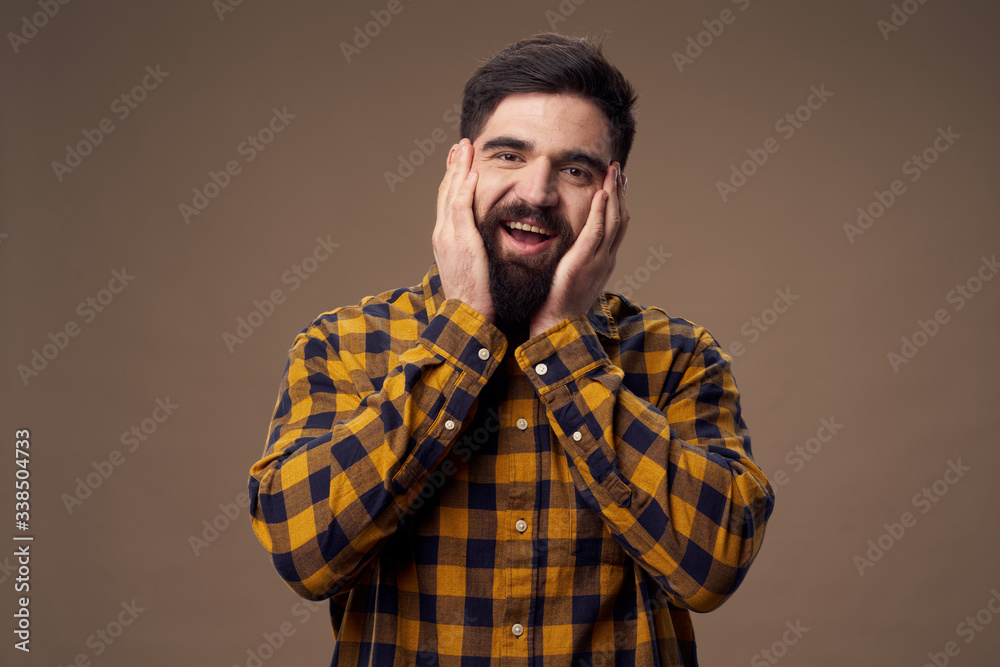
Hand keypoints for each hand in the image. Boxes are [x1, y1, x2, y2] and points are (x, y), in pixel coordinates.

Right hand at [431, 138, 494, 322]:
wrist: (466, 314)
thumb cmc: (473, 295)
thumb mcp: (470, 266)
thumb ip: (473, 248)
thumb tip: (482, 240)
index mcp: (445, 239)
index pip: (447, 202)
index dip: (452, 180)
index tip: (458, 162)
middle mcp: (443, 234)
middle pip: (445, 192)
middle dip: (452, 167)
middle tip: (458, 146)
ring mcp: (449, 236)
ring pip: (451, 194)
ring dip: (458, 168)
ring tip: (464, 148)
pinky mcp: (461, 241)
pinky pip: (461, 208)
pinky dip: (465, 189)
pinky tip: (472, 173)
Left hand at [528, 162, 628, 337]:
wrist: (559, 326)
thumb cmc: (559, 305)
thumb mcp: (572, 278)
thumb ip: (575, 261)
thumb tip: (571, 251)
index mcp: (603, 261)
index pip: (615, 226)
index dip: (617, 202)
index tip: (616, 184)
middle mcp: (606, 258)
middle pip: (619, 217)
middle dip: (620, 191)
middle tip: (617, 168)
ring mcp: (598, 260)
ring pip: (612, 220)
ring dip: (614, 193)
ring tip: (612, 171)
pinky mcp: (584, 262)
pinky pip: (596, 231)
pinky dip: (601, 211)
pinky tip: (601, 194)